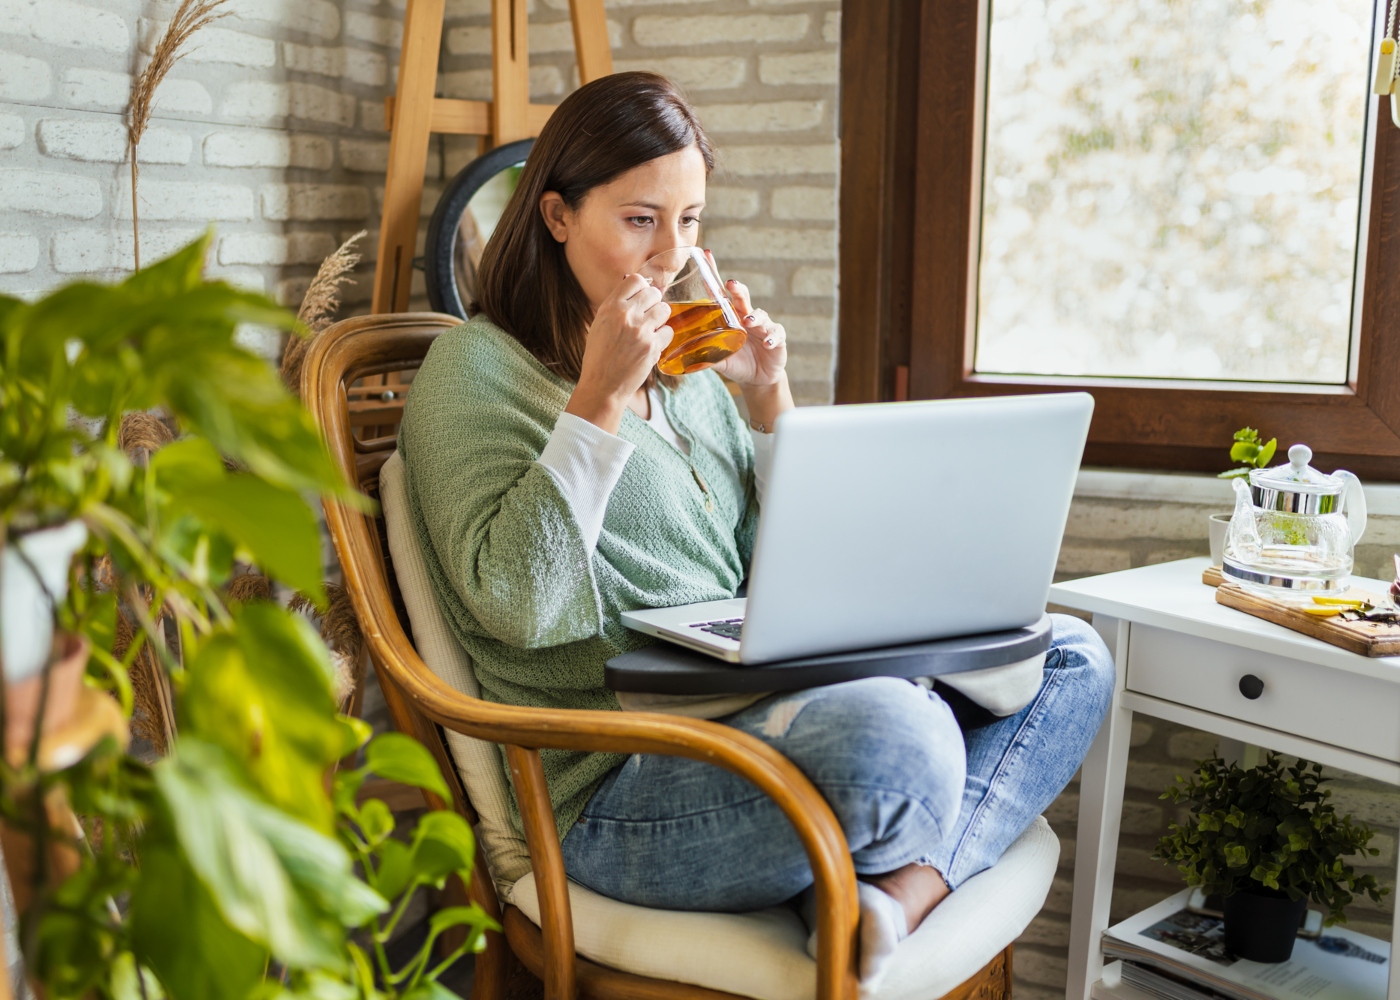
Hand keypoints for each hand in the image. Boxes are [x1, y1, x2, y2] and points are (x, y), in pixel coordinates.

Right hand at [566, 274, 672, 432]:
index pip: (635, 280)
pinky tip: (652, 344)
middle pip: (653, 292)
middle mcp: (626, 315)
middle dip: (653, 303)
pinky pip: (669, 330)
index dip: (641, 288)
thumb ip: (617, 306)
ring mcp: (641, 330)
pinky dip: (663, 337)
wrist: (603, 385)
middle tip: (647, 317)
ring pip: (664, 309)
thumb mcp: (600, 324)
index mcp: (610, 307)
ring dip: (660, 318)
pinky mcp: (652, 346)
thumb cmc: (600, 356)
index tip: (641, 298)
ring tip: (650, 330)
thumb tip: (638, 289)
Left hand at [710, 263, 787, 387]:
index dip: (714, 274)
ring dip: (755, 316)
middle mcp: (747, 317)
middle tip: (730, 284)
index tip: (707, 255)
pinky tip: (766, 343)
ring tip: (748, 321)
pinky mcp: (777, 339)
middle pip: (742, 297)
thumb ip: (704, 354)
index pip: (722, 292)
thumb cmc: (737, 363)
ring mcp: (764, 326)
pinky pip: (776, 334)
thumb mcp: (719, 359)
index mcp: (732, 317)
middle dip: (737, 289)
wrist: (759, 378)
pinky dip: (772, 338)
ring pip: (761, 315)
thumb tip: (680, 355)